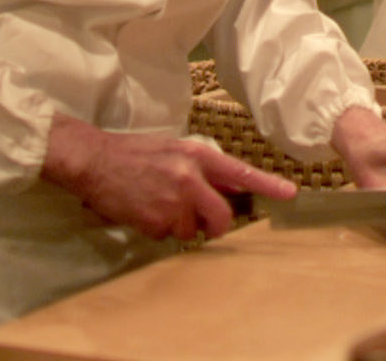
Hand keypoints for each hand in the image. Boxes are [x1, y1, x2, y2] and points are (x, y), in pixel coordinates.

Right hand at [41, 114, 295, 241]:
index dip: (267, 185)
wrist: (95, 159)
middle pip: (221, 216)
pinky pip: (168, 235)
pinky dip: (159, 228)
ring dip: (179, 224)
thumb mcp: (175, 150)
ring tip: (157, 203)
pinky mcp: (154, 220)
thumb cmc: (135, 154)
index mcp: (196, 155)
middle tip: (202, 222)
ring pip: (192, 230)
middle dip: (215, 225)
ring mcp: (172, 200)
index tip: (290, 193)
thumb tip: (232, 186)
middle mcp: (189, 177)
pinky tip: (144, 209)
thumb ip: (203, 169)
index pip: (240, 171)